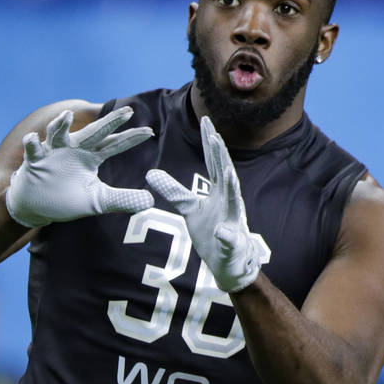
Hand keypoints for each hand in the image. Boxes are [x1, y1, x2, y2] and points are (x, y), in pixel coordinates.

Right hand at [5, 107, 154, 227]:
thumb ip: (123, 199)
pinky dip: (32, 143)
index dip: (130, 138)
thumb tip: (150, 201)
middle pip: (94, 133)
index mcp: (90, 157)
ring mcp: (54, 153)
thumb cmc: (67, 199)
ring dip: (61, 124)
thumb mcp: (98, 201)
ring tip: (67, 114)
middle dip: (110, 121)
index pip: (114, 145)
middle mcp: (74, 150)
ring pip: (58, 134)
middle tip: (128, 111)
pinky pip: (32, 150)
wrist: (38, 207)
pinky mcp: (35, 161)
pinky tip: (33, 138)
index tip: (150, 132)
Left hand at [145, 116, 261, 292]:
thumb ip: (174, 191)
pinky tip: (222, 230)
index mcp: (218, 191)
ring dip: (230, 185)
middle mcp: (229, 201)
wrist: (230, 262)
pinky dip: (227, 235)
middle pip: (225, 172)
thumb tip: (150, 173)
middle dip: (219, 153)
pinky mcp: (232, 245)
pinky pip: (229, 239)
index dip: (210, 142)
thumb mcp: (188, 209)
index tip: (205, 120)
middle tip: (213, 131)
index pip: (214, 162)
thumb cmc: (213, 233)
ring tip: (226, 170)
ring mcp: (233, 222)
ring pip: (233, 200)